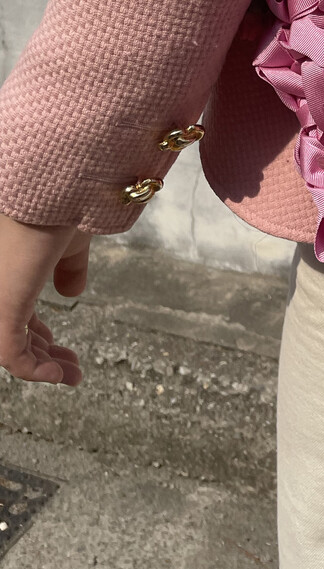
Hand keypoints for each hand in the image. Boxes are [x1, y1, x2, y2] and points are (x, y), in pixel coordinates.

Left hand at [0, 212, 89, 384]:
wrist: (56, 193)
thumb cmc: (61, 208)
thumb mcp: (70, 243)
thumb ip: (70, 268)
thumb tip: (72, 293)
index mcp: (10, 272)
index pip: (13, 313)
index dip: (35, 334)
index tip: (58, 345)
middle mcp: (0, 287)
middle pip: (14, 332)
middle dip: (43, 353)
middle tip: (70, 368)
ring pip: (11, 348)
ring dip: (43, 365)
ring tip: (71, 374)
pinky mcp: (1, 310)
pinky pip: (10, 355)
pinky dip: (34, 370)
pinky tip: (58, 375)